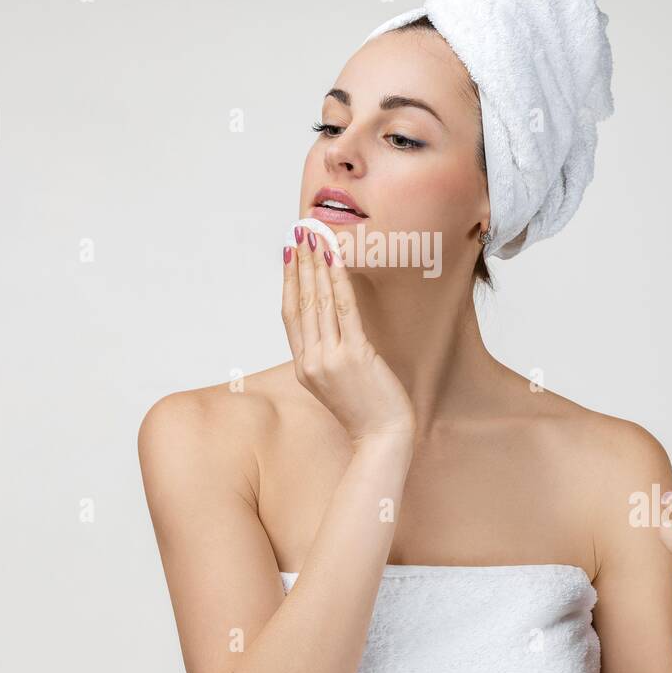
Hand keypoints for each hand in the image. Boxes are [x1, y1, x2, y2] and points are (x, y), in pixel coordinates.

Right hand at [281, 227, 414, 443]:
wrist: (382, 438)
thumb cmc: (366, 411)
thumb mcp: (336, 381)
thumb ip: (327, 355)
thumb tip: (330, 323)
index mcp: (303, 366)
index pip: (290, 315)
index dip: (289, 281)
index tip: (289, 255)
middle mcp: (311, 361)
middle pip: (302, 302)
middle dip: (301, 264)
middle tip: (300, 234)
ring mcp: (330, 359)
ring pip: (320, 302)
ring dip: (317, 265)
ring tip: (316, 238)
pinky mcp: (355, 356)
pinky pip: (345, 311)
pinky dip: (340, 281)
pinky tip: (337, 260)